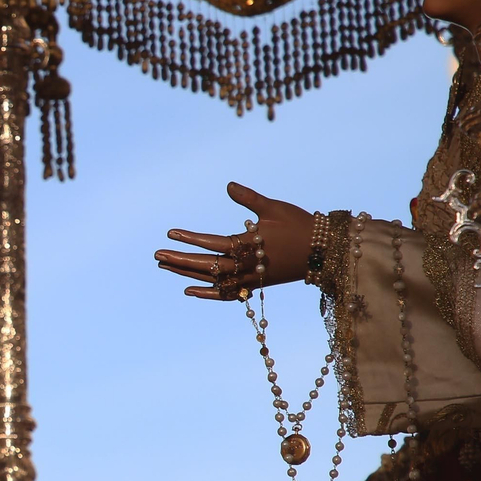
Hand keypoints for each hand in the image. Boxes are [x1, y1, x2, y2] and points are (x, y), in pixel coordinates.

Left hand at [153, 183, 313, 299]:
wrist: (323, 251)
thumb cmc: (298, 224)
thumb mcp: (273, 208)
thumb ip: (249, 198)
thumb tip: (228, 186)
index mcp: (249, 245)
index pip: (212, 244)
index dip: (190, 239)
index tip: (170, 233)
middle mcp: (246, 265)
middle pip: (207, 266)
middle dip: (180, 261)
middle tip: (157, 255)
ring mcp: (250, 278)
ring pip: (213, 280)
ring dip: (187, 274)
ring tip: (165, 266)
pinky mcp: (255, 285)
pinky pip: (227, 294)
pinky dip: (208, 294)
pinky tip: (189, 291)